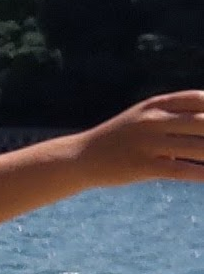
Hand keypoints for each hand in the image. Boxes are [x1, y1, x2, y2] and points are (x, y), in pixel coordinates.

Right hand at [75, 91, 203, 186]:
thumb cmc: (118, 138)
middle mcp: (152, 120)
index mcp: (155, 105)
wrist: (81, 156)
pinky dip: (201, 174)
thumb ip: (173, 114)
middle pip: (202, 123)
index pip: (198, 99)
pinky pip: (180, 170)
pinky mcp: (142, 166)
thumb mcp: (142, 116)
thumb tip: (202, 117)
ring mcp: (147, 143)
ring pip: (196, 147)